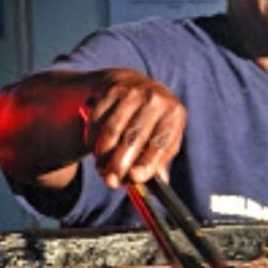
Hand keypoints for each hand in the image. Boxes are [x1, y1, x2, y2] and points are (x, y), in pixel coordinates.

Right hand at [81, 69, 185, 188]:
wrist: (133, 84)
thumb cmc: (152, 121)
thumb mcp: (164, 137)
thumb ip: (161, 160)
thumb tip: (161, 182)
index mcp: (174, 115)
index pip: (160, 143)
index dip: (148, 162)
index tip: (135, 178)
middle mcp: (155, 100)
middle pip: (134, 137)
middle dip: (120, 164)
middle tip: (111, 182)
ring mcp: (132, 92)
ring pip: (112, 130)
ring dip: (103, 154)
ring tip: (102, 169)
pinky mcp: (111, 90)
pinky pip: (97, 120)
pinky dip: (93, 139)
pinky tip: (95, 150)